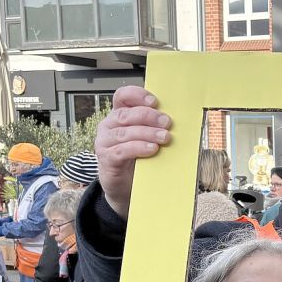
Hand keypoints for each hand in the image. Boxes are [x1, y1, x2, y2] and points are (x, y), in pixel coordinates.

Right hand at [94, 85, 171, 218]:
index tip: (155, 102)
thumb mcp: (146, 138)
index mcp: (119, 115)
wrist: (125, 186)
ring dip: (147, 133)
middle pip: (125, 115)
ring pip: (124, 132)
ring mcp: (105, 142)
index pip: (122, 97)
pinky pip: (121, 150)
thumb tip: (176, 120)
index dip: (137, 95)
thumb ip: (154, 126)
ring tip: (165, 137)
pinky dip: (138, 148)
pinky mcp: (107, 159)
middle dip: (148, 116)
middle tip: (167, 123)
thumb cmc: (138, 158)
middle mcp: (108, 126)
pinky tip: (152, 149)